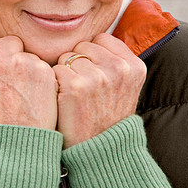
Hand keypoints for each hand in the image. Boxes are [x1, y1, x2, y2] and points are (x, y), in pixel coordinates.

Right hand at [0, 32, 57, 130]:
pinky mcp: (41, 69)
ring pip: (27, 53)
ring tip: (22, 91)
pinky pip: (42, 65)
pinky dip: (41, 78)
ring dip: (27, 67)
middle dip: (12, 55)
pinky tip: (34, 94)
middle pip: (9, 41)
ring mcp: (19, 61)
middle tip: (12, 80)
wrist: (13, 140)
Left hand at [52, 33, 145, 148]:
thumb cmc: (106, 117)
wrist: (98, 151)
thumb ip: (116, 61)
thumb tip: (97, 37)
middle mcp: (119, 68)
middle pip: (82, 46)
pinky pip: (54, 70)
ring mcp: (97, 76)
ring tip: (75, 97)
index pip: (101, 39)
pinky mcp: (76, 86)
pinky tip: (64, 101)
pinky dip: (54, 84)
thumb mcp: (124, 87)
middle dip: (77, 63)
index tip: (94, 75)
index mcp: (134, 66)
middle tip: (84, 90)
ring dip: (64, 74)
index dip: (92, 56)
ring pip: (66, 57)